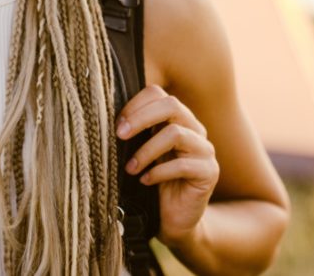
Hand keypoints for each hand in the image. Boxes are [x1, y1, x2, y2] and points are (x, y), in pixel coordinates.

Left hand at [117, 85, 219, 246]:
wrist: (173, 219)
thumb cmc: (153, 180)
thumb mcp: (141, 151)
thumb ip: (134, 132)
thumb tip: (104, 116)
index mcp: (176, 118)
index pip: (158, 94)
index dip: (135, 105)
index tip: (116, 124)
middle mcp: (194, 128)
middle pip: (171, 105)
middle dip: (141, 118)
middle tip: (120, 135)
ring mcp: (204, 150)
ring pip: (175, 134)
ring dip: (146, 151)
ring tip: (130, 168)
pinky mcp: (209, 172)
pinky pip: (183, 165)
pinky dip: (158, 172)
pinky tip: (145, 181)